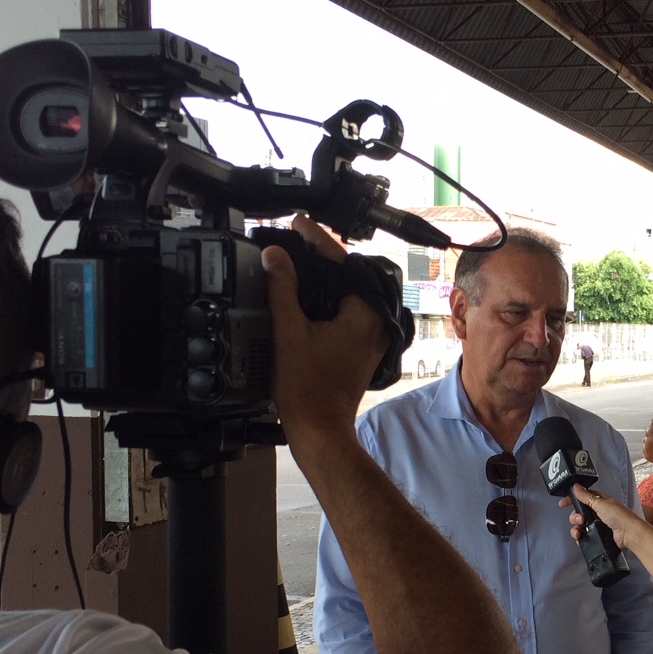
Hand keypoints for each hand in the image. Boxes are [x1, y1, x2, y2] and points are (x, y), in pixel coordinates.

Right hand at [262, 214, 385, 438]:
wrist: (318, 429)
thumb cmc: (307, 391)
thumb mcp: (287, 331)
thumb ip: (281, 289)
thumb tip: (276, 257)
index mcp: (365, 314)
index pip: (344, 262)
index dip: (318, 240)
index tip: (299, 224)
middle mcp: (376, 323)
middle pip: (350, 276)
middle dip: (322, 256)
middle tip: (295, 239)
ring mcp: (371, 337)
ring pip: (349, 294)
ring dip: (324, 279)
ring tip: (297, 261)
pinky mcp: (360, 348)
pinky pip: (347, 312)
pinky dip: (328, 300)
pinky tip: (306, 296)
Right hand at [558, 485, 644, 551]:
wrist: (629, 534)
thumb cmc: (619, 516)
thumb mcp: (601, 503)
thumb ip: (586, 497)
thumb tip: (576, 487)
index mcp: (600, 501)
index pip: (582, 497)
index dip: (572, 499)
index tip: (562, 504)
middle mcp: (598, 512)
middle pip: (578, 512)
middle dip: (575, 516)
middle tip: (580, 520)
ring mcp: (597, 524)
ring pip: (580, 525)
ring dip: (576, 528)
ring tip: (580, 531)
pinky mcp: (597, 535)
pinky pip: (584, 535)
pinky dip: (580, 536)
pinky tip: (580, 537)